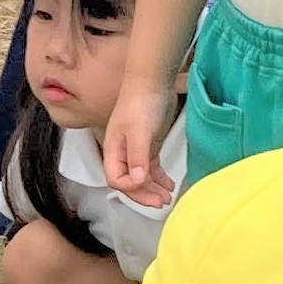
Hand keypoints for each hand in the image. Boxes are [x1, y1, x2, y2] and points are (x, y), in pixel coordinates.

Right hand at [101, 81, 178, 205]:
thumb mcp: (139, 130)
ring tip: (167, 198)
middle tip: (160, 202)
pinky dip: (159, 179)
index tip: (146, 185)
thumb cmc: (141, 101)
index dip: (130, 188)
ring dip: (153, 190)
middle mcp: (121, 153)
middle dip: (144, 195)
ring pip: (141, 178)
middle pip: (128, 183)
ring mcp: (135, 150)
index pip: (116, 180)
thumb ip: (137, 157)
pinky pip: (151, 169)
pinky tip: (169, 185)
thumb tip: (137, 181)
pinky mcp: (148, 146)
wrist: (152, 80)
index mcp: (113, 150)